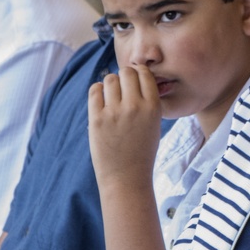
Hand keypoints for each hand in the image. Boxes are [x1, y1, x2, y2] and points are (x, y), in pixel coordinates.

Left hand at [88, 66, 161, 188]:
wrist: (126, 178)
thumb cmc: (141, 150)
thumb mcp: (155, 124)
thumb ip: (148, 100)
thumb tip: (135, 74)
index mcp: (153, 107)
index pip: (144, 73)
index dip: (138, 73)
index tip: (134, 80)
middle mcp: (135, 107)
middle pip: (126, 72)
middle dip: (123, 77)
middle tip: (122, 90)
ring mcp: (115, 113)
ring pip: (109, 79)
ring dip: (110, 84)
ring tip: (111, 97)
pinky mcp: (97, 119)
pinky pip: (94, 90)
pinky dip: (97, 92)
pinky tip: (101, 101)